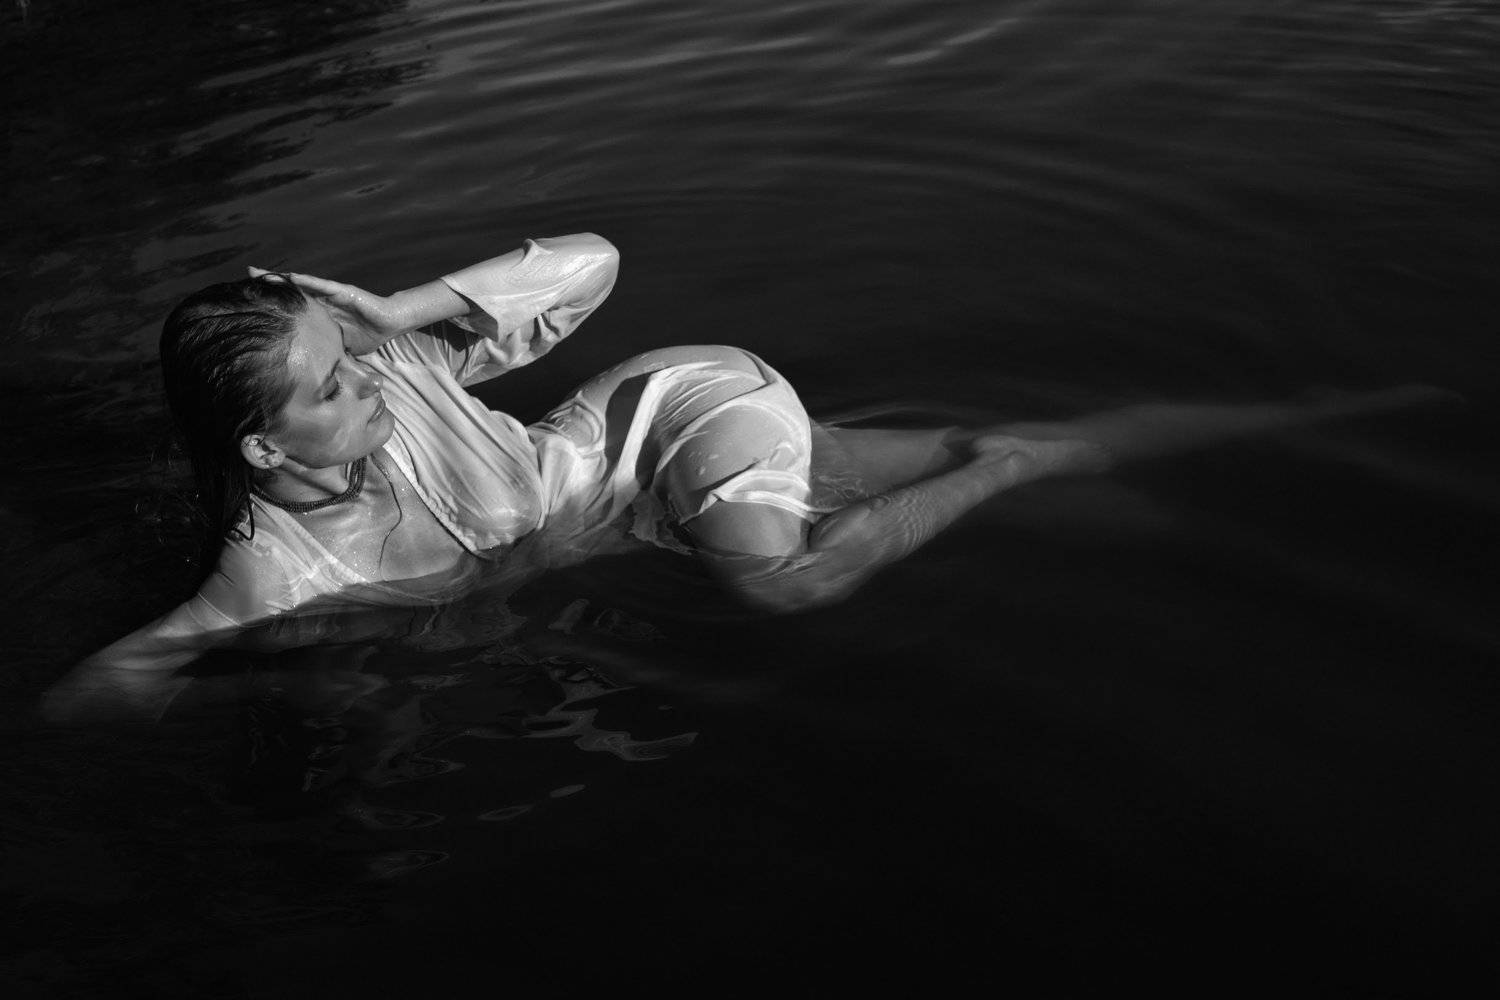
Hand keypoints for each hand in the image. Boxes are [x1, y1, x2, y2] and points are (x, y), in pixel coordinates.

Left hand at [247, 266, 409, 354]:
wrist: (390, 324)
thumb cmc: (368, 336)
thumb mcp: (339, 349)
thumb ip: (325, 355)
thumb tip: (312, 375)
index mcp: (318, 314)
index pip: (291, 307)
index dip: (272, 303)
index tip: (250, 300)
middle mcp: (321, 301)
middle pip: (290, 291)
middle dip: (269, 283)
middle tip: (247, 275)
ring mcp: (330, 295)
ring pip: (301, 285)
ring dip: (281, 279)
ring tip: (260, 273)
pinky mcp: (342, 292)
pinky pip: (321, 286)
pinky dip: (307, 282)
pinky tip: (290, 278)